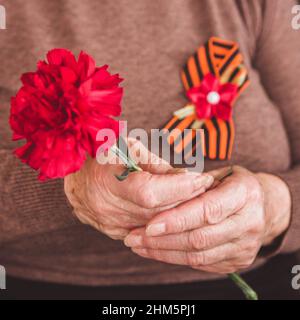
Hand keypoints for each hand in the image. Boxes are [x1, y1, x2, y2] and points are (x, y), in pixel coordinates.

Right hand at [64, 139, 213, 239]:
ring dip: (178, 212)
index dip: (180, 188)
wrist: (76, 173)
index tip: (202, 179)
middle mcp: (107, 208)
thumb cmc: (103, 153)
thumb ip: (157, 165)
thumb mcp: (128, 147)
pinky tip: (176, 210)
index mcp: (108, 180)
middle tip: (206, 187)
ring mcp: (109, 224)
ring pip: (155, 225)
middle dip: (186, 200)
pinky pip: (145, 232)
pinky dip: (163, 222)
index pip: (151, 192)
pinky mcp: (113, 232)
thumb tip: (185, 178)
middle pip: (157, 212)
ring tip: (195, 197)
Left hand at [125, 166, 290, 272]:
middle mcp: (250, 222)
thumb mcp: (219, 173)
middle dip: (163, 240)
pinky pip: (202, 265)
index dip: (177, 219)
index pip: (207, 210)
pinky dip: (175, 259)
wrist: (264, 207)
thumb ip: (192, 180)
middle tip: (134, 238)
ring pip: (198, 256)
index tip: (149, 225)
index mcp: (245, 193)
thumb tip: (155, 180)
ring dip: (164, 252)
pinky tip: (156, 251)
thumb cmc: (233, 185)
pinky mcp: (238, 262)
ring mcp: (246, 246)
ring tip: (138, 245)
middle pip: (200, 237)